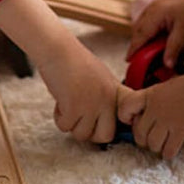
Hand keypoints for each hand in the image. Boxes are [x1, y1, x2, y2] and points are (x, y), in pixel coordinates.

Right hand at [0, 0, 119, 142]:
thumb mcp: (99, 77)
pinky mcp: (74, 107)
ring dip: (71, 124)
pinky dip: (58, 118)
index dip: (115, 126)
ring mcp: (92, 105)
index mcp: (116, 92)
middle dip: (89, 132)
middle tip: (79, 119)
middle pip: (105, 136)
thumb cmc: (73, 60)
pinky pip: (65, 126)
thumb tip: (102, 121)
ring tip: (66, 105)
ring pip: (82, 134)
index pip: (127, 120)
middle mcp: (108, 101)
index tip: (102, 121)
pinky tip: (59, 101)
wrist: (56, 47)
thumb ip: (106, 96)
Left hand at [117, 70, 183, 158]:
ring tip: (159, 145)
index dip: (124, 116)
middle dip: (141, 139)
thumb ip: (150, 101)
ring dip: (154, 147)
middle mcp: (154, 110)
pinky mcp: (180, 132)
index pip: (125, 107)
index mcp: (148, 96)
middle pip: (139, 132)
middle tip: (147, 139)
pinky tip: (168, 151)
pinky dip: (167, 153)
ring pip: (152, 143)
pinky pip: (168, 149)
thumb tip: (143, 115)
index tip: (131, 120)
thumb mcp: (161, 88)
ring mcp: (167, 121)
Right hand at [126, 0, 183, 68]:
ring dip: (141, 39)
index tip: (128, 59)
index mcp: (155, 14)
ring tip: (145, 52)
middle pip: (137, 31)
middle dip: (136, 45)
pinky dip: (146, 32)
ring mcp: (151, 8)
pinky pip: (145, 22)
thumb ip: (173, 48)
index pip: (140, 35)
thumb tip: (167, 65)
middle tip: (137, 59)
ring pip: (140, 26)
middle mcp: (149, 10)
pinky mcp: (155, 8)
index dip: (133, 48)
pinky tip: (153, 40)